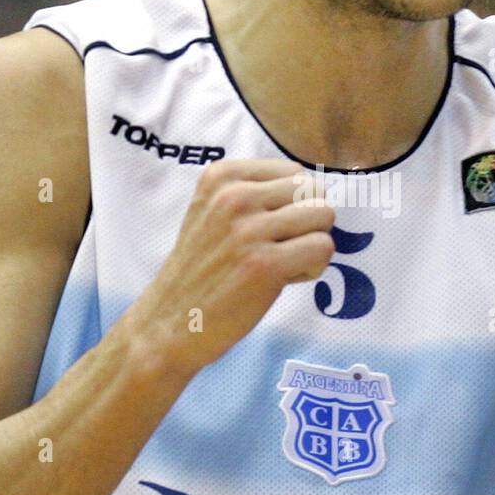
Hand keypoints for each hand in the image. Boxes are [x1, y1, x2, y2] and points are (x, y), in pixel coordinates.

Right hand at [128, 158, 334, 379]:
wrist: (170, 321)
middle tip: (278, 248)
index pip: (294, 172)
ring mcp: (249, 230)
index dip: (292, 204)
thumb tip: (317, 188)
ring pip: (324, 215)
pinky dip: (312, 268)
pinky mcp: (265, 264)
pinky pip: (323, 247)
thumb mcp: (213, 211)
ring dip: (312, 244)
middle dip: (308, 221)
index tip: (265, 229)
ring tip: (280, 263)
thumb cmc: (202, 269)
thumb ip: (256, 192)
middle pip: (314, 190)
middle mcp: (234, 196)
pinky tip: (281, 280)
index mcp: (222, 176)